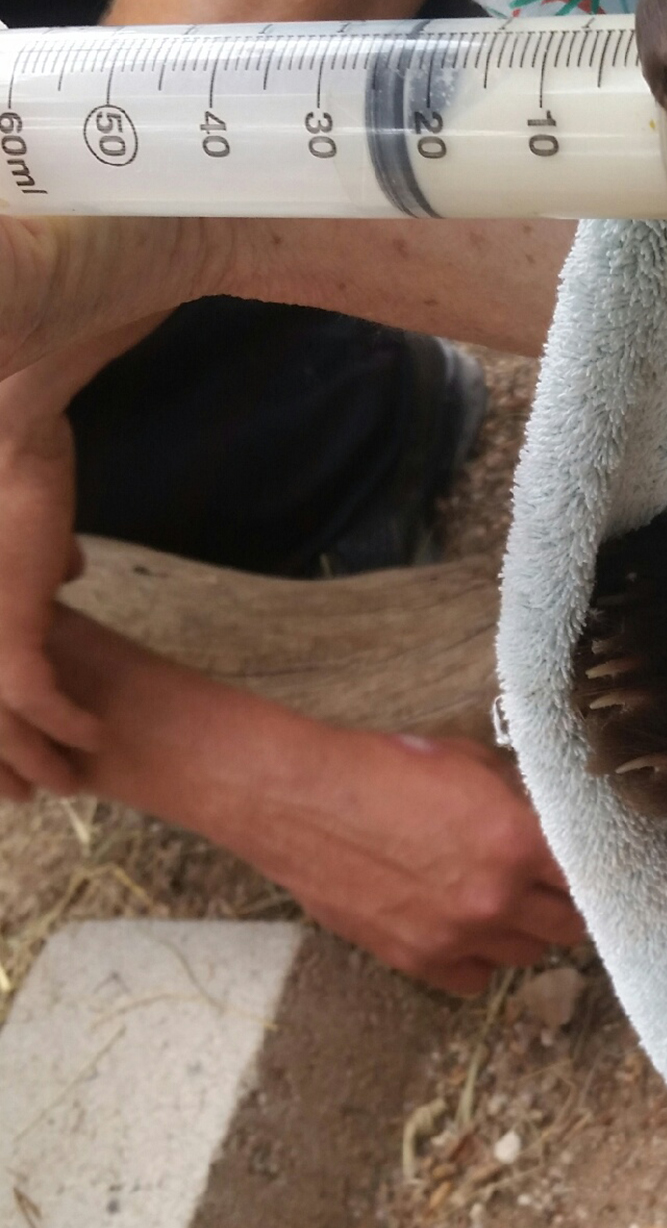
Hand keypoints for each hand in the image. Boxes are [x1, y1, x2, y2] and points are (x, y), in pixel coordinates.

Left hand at [0, 399, 99, 798]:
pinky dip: (68, 724)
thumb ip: (33, 562)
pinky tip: (95, 736)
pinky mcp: (4, 630)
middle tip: (26, 794)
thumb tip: (62, 572)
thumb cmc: (6, 463)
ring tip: (68, 783)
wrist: (5, 432)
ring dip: (36, 759)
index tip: (0, 763)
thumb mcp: (20, 529)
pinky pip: (38, 699)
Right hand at [270, 732, 585, 995]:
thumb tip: (546, 815)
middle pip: (568, 927)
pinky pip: (474, 980)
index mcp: (517, 841)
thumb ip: (517, 797)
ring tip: (501, 901)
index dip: (591, 870)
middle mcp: (495, 897)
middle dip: (563, 905)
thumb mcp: (468, 762)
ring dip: (522, 932)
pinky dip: (478, 959)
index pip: (588, 876)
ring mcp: (455, 936)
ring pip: (525, 956)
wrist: (303, 800)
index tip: (588, 867)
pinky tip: (464, 928)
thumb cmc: (383, 769)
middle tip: (548, 886)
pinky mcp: (416, 959)